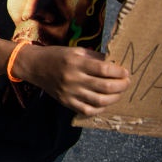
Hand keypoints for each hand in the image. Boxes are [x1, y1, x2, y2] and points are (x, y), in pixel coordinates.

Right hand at [16, 45, 130, 116]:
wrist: (34, 66)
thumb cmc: (57, 56)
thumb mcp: (75, 51)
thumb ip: (94, 57)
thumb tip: (115, 65)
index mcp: (75, 62)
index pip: (104, 70)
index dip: (119, 72)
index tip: (126, 72)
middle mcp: (73, 78)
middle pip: (105, 86)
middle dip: (121, 85)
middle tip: (127, 82)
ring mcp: (69, 92)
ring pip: (99, 101)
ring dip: (115, 98)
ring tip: (118, 93)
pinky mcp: (66, 102)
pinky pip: (88, 110)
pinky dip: (100, 108)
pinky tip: (104, 102)